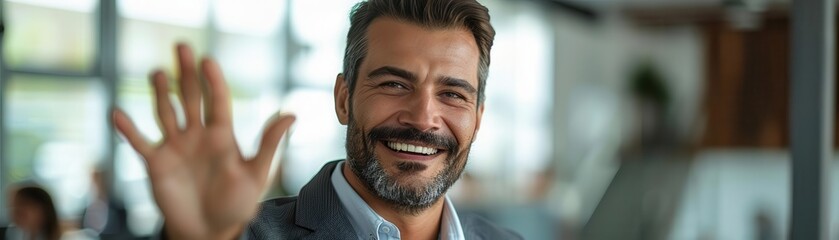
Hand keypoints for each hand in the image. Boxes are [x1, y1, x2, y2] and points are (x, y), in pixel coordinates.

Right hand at [112, 44, 294, 238]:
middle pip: (190, 97)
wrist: (210, 231)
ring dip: (160, 93)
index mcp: (221, 136)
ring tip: (158, 72)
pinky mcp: (156, 163)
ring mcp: (175, 147)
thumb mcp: (256, 175)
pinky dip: (127, 129)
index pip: (217, 101)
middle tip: (182, 46)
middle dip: (186, 73)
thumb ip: (269, 144)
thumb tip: (291, 114)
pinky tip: (118, 113)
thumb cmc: (237, 204)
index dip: (213, 81)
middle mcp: (197, 135)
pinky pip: (139, 142)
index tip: (208, 61)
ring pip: (166, 112)